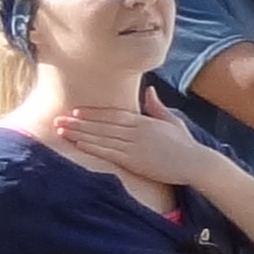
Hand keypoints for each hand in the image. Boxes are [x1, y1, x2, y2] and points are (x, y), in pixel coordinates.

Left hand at [52, 100, 218, 185]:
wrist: (195, 163)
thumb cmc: (185, 144)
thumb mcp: (172, 121)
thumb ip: (157, 106)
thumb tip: (149, 90)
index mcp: (144, 121)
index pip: (113, 114)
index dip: (93, 113)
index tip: (75, 110)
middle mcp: (136, 131)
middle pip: (101, 125)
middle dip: (78, 122)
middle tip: (57, 119)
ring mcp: (133, 146)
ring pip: (100, 137)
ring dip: (79, 133)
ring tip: (61, 130)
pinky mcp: (134, 160)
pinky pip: (108, 152)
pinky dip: (92, 147)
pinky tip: (78, 144)